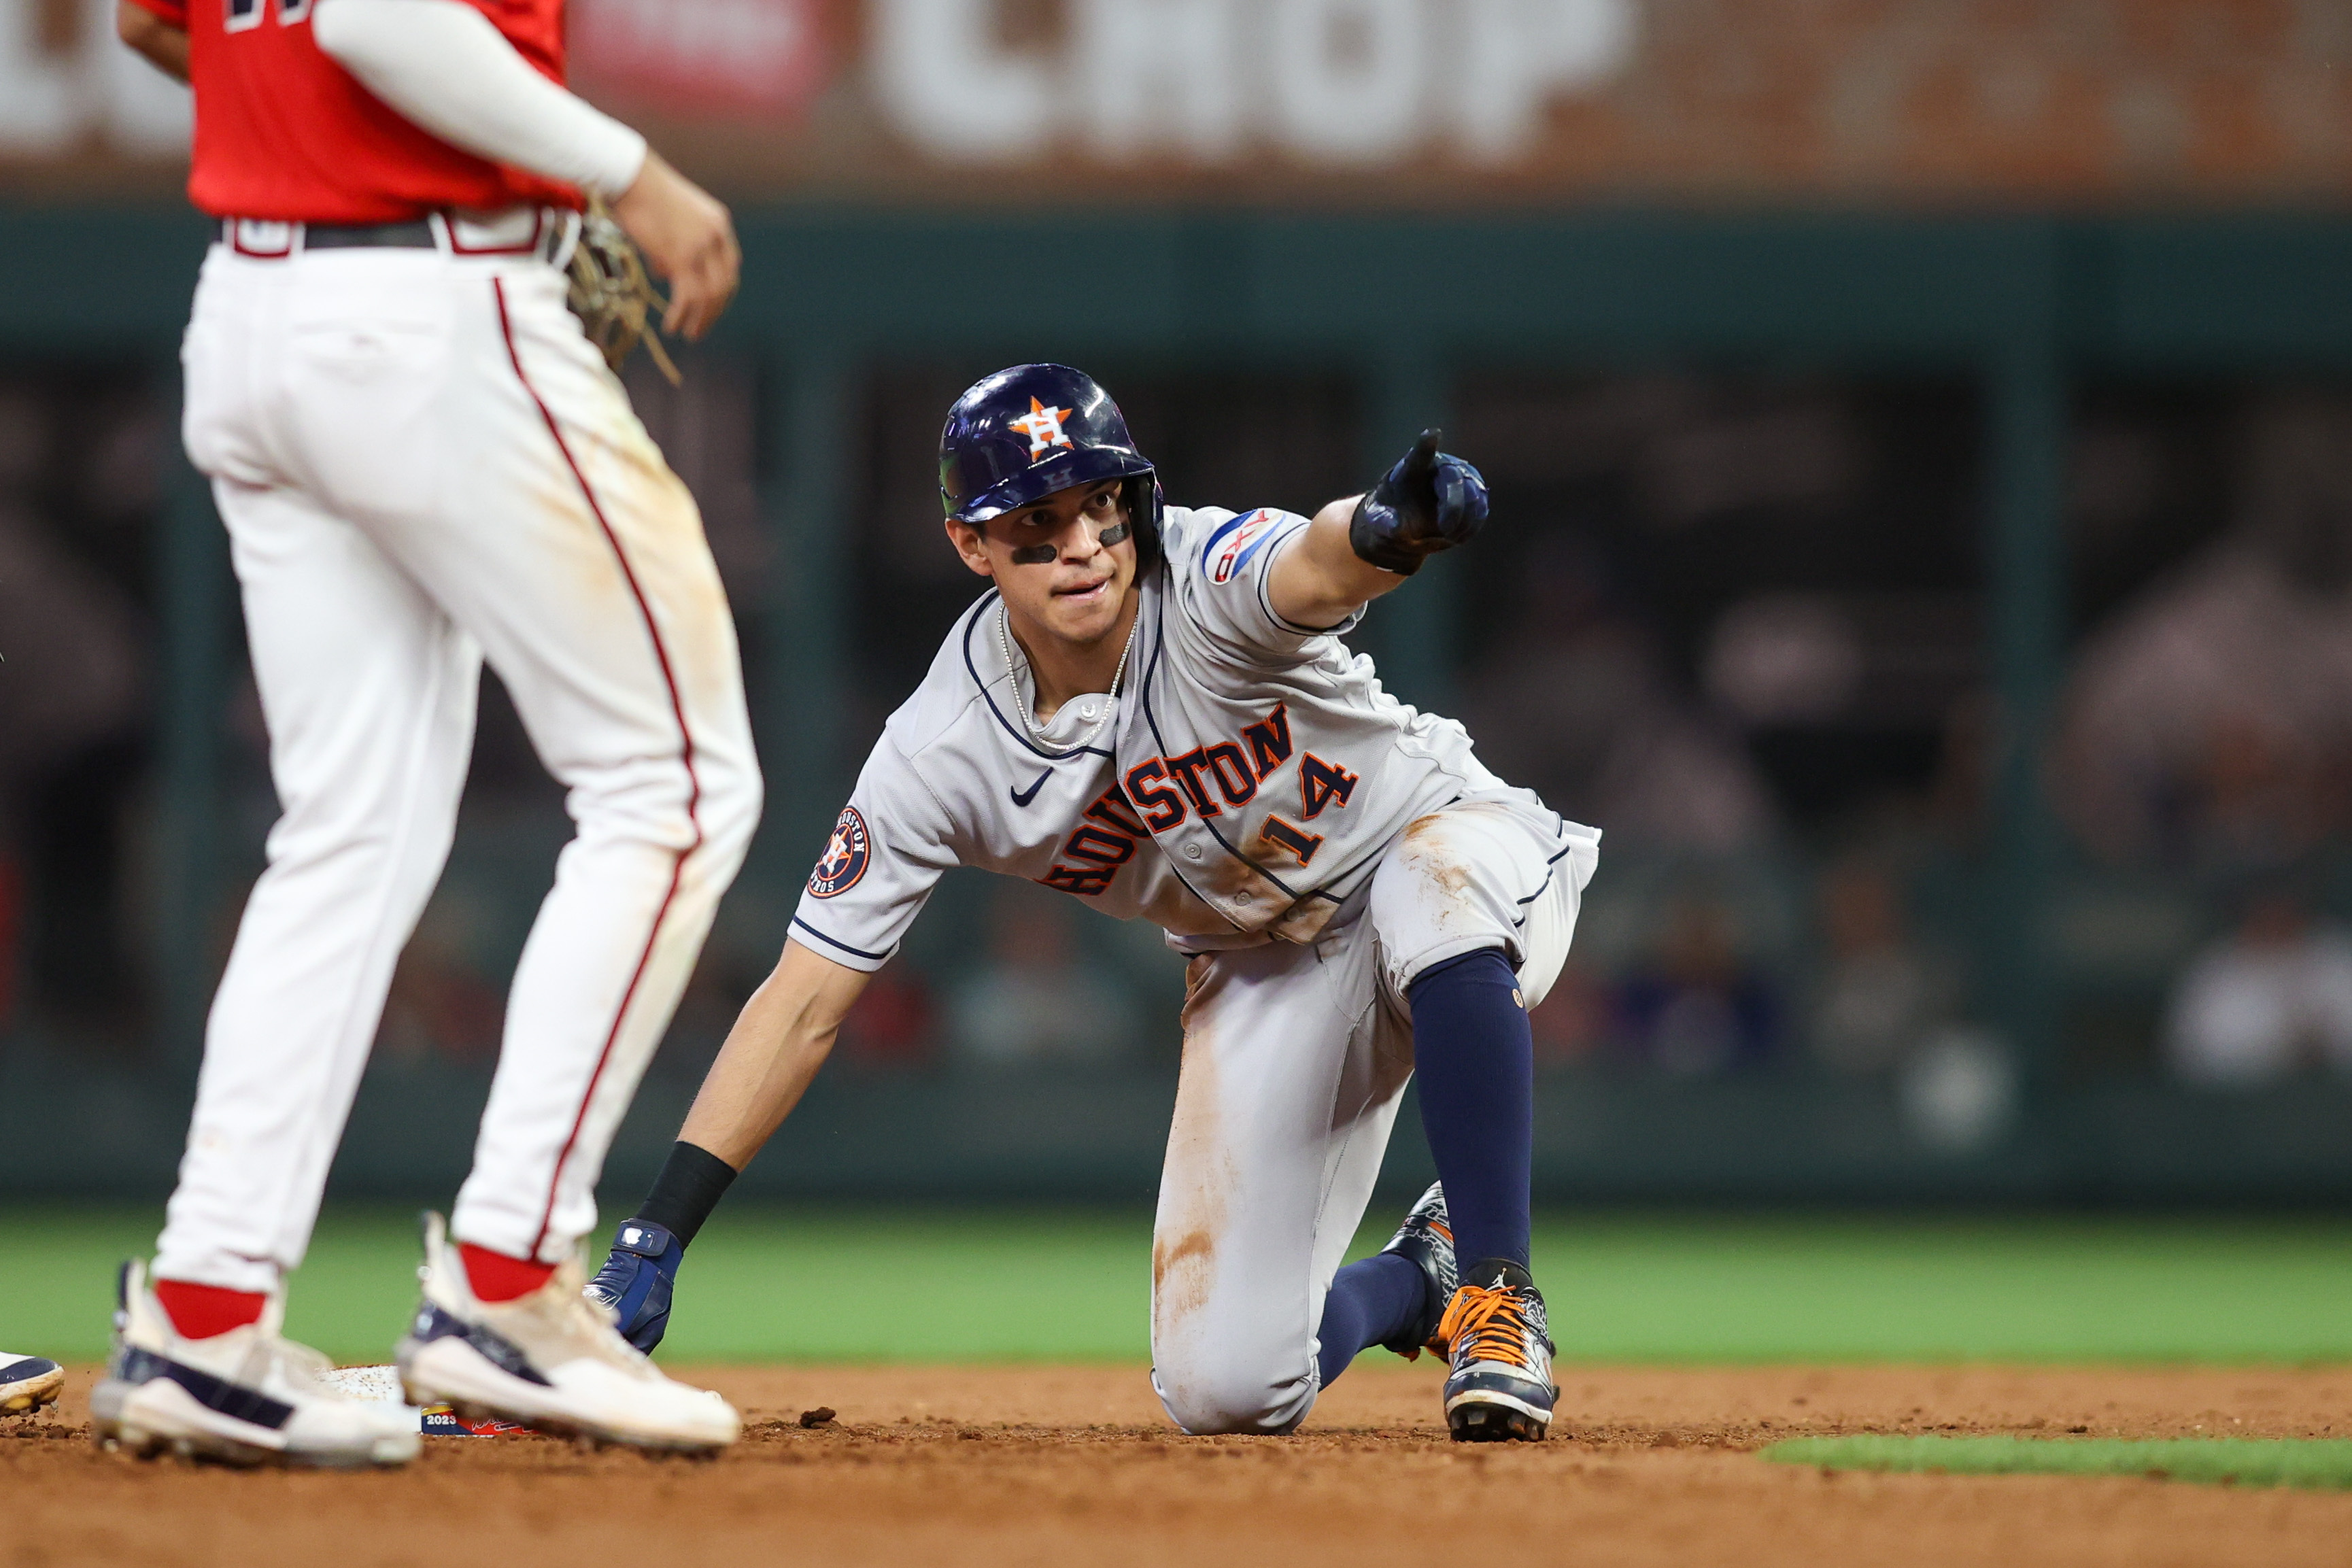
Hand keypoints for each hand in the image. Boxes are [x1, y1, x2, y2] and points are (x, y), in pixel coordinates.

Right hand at [609, 151, 739, 340]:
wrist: (629, 176)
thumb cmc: (641, 193)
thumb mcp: (669, 219)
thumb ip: (673, 246)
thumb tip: (665, 273)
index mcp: (719, 223)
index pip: (730, 267)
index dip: (722, 292)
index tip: (712, 308)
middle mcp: (716, 236)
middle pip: (724, 285)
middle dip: (714, 311)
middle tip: (700, 328)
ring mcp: (700, 246)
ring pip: (708, 295)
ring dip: (700, 319)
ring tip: (689, 334)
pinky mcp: (681, 256)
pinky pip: (687, 296)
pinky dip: (681, 314)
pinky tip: (672, 326)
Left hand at [1348, 429, 1489, 574]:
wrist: (1408, 525)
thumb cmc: (1389, 517)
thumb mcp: (1378, 522)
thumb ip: (1382, 523)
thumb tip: (1396, 526)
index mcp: (1409, 470)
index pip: (1419, 455)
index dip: (1426, 445)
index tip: (1432, 434)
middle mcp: (1437, 466)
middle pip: (1453, 477)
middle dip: (1454, 507)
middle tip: (1445, 531)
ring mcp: (1459, 477)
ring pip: (1473, 493)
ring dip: (1464, 520)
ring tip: (1448, 536)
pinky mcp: (1473, 493)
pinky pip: (1480, 508)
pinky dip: (1472, 525)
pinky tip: (1458, 536)